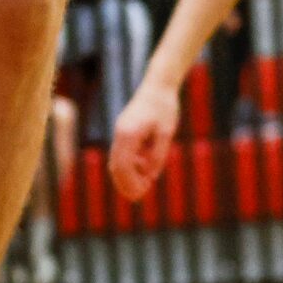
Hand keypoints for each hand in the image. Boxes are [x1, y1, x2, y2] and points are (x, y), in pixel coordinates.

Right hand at [108, 83, 179, 200]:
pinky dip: (130, 164)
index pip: (123, 166)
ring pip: (117, 161)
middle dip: (125, 184)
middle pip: (116, 166)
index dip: (130, 183)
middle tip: (139, 197)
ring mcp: (120, 130)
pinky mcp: (124, 129)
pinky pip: (122, 153)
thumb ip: (157, 155)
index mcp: (129, 134)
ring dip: (127, 176)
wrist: (159, 85)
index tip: (141, 194)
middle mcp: (120, 133)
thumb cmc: (165, 107)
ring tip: (144, 186)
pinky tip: (144, 168)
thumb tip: (149, 176)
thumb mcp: (166, 133)